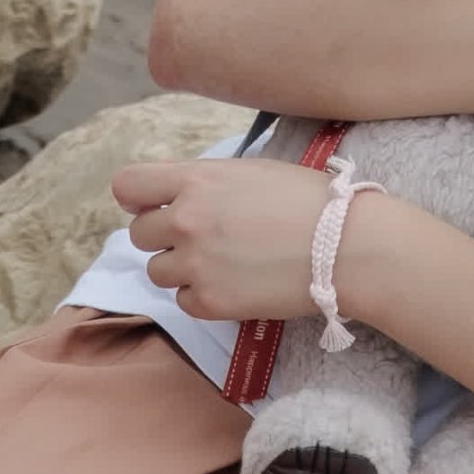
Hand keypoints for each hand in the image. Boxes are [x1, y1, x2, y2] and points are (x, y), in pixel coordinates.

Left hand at [112, 156, 342, 322]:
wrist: (346, 246)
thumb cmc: (309, 201)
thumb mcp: (252, 171)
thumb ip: (205, 181)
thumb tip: (173, 192)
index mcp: (196, 181)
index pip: (128, 186)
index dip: (139, 198)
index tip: (154, 206)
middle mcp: (186, 221)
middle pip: (139, 235)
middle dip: (164, 237)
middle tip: (202, 240)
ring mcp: (195, 264)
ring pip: (158, 272)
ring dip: (181, 269)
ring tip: (222, 263)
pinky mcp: (210, 302)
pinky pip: (184, 301)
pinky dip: (203, 296)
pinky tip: (235, 284)